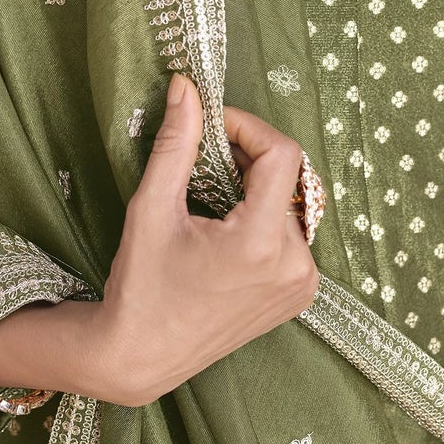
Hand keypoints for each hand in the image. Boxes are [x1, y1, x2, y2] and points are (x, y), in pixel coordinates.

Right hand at [0, 73, 320, 405]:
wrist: (140, 356)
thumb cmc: (141, 284)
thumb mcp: (152, 208)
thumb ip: (177, 143)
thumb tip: (187, 86)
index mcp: (262, 244)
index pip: (282, 154)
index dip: (248, 127)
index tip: (213, 126)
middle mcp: (296, 265)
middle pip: (288, 177)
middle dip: (249, 157)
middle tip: (206, 160)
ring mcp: (302, 284)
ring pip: (292, 203)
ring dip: (257, 187)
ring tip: (211, 197)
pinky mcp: (300, 296)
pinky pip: (294, 235)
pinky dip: (265, 218)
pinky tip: (227, 229)